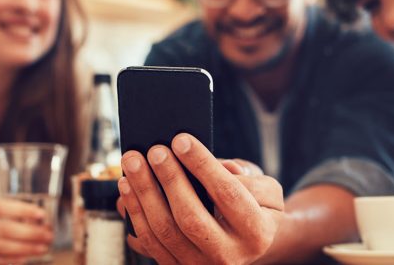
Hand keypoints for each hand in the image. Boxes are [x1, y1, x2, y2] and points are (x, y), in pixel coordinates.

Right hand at [0, 198, 52, 263]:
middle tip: (48, 234)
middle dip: (30, 232)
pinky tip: (24, 260)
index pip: (1, 207)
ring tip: (42, 247)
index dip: (22, 210)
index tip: (41, 214)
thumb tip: (31, 217)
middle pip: (4, 229)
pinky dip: (9, 261)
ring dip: (25, 248)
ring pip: (0, 247)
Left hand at [117, 133, 283, 264]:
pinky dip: (135, 212)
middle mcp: (228, 256)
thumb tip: (225, 168)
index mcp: (256, 232)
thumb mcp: (266, 192)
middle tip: (155, 149)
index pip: (227, 193)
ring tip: (133, 162)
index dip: (202, 165)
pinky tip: (127, 185)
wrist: (245, 245)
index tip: (181, 139)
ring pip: (164, 231)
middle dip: (169, 179)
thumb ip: (250, 179)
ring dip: (144, 193)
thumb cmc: (255, 207)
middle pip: (190, 216)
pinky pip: (150, 241)